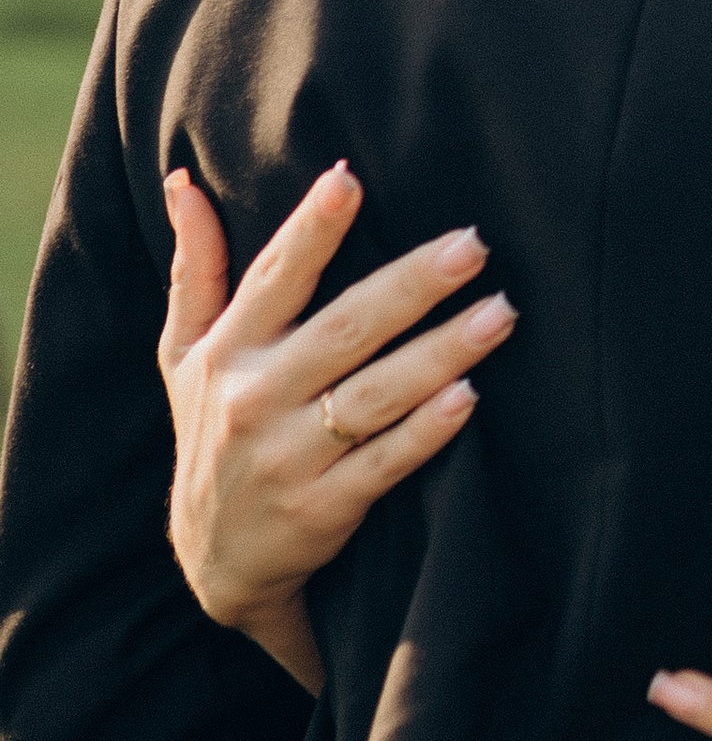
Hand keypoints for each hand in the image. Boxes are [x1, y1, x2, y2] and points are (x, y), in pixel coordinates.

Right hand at [161, 161, 516, 692]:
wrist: (215, 561)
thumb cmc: (213, 432)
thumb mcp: (183, 357)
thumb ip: (195, 271)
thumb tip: (184, 182)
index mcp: (228, 352)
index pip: (273, 279)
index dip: (309, 230)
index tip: (347, 179)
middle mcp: (255, 398)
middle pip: (344, 331)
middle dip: (411, 286)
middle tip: (473, 246)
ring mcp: (289, 457)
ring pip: (375, 395)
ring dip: (440, 353)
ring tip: (500, 314)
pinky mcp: (323, 508)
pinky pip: (385, 463)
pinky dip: (426, 432)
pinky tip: (469, 397)